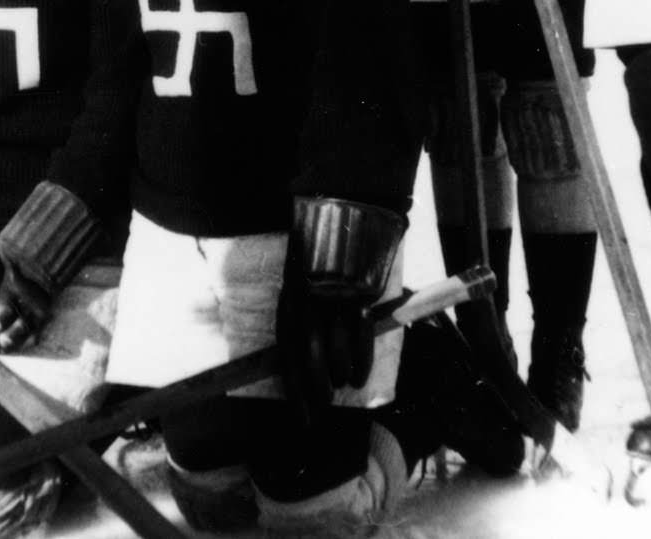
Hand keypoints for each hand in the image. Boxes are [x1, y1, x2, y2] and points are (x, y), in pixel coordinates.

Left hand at [276, 277, 374, 424]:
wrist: (338, 230)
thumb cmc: (312, 270)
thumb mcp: (294, 293)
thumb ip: (293, 328)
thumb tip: (297, 373)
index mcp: (289, 306)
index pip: (289, 358)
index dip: (296, 393)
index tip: (304, 420)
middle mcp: (310, 305)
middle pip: (313, 360)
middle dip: (319, 390)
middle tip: (324, 404)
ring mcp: (336, 301)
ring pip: (338, 354)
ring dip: (340, 376)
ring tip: (341, 381)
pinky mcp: (361, 296)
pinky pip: (362, 340)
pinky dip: (361, 364)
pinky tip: (358, 376)